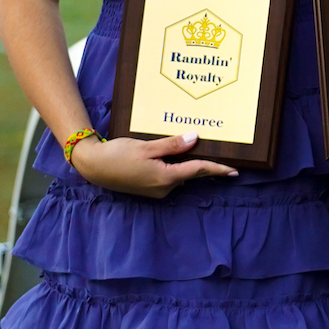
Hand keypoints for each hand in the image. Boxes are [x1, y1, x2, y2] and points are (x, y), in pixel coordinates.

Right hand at [70, 131, 237, 197]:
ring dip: (186, 163)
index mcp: (165, 177)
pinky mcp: (149, 188)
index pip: (198, 171)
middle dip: (204, 164)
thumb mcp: (146, 147)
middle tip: (220, 154)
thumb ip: (171, 145)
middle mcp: (164, 188)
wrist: (93, 166)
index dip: (217, 169)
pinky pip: (168, 176)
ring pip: (179, 174)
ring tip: (192, 147)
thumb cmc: (118, 155)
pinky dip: (174, 166)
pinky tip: (172, 154)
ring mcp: (156, 190)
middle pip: (191, 173)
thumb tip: (194, 138)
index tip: (234, 171)